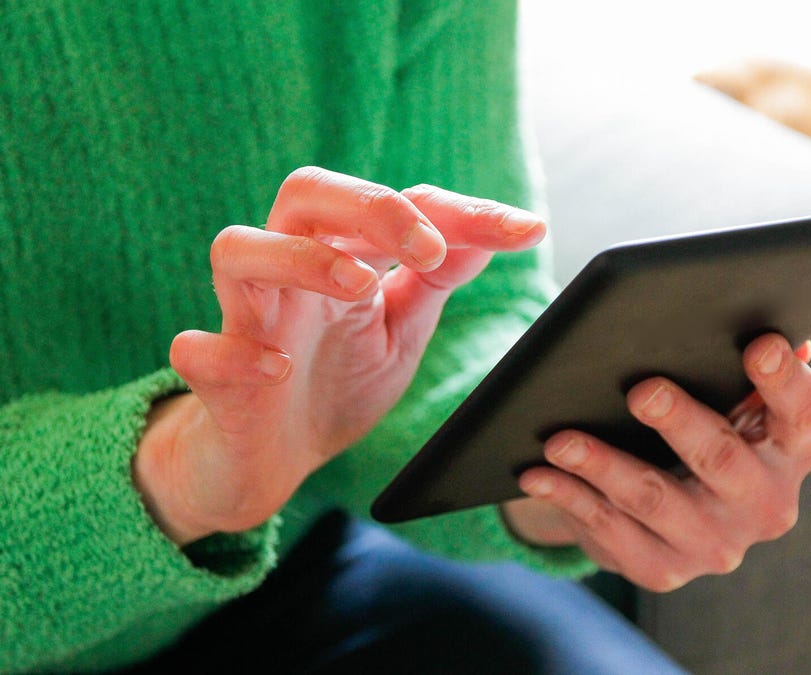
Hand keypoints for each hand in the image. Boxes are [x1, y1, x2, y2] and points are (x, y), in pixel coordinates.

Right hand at [134, 167, 545, 544]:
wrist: (272, 461)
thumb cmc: (336, 381)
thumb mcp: (402, 327)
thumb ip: (436, 278)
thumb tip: (498, 230)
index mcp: (341, 255)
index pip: (398, 204)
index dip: (463, 211)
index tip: (525, 230)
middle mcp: (290, 273)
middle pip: (306, 193)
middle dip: (372, 206)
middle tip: (430, 249)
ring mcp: (247, 320)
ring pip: (237, 249)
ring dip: (300, 258)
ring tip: (360, 287)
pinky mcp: (214, 379)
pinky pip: (199, 350)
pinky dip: (233, 352)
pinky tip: (280, 369)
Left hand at [503, 335, 810, 591]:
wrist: (669, 510)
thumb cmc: (707, 425)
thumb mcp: (734, 399)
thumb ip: (750, 366)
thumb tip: (779, 326)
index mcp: (792, 450)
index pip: (804, 414)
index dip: (786, 381)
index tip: (761, 345)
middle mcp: (766, 505)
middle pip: (724, 461)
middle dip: (681, 423)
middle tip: (642, 389)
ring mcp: (715, 545)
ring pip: (656, 501)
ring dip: (604, 466)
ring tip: (561, 439)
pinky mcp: (664, 569)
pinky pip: (611, 533)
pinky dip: (571, 500)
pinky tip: (539, 475)